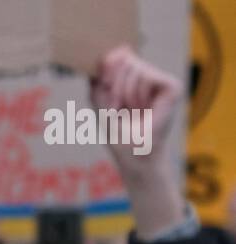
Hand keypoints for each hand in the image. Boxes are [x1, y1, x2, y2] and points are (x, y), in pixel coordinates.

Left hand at [90, 46, 182, 176]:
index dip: (108, 71)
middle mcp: (148, 77)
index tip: (105, 93)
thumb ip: (100, 81)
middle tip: (120, 109)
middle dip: (116, 87)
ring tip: (132, 113)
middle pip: (126, 60)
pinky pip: (148, 76)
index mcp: (131, 80)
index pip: (118, 56)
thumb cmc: (119, 137)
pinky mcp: (173, 87)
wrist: (135, 159)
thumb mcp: (101, 105)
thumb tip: (108, 56)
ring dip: (126, 94)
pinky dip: (139, 94)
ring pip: (135, 67)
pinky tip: (143, 109)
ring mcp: (161, 82)